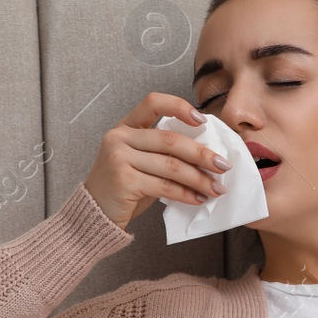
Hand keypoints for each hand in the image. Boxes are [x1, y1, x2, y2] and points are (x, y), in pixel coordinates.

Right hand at [82, 93, 232, 229]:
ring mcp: (119, 158)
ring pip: (171, 166)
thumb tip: (207, 154)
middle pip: (170, 140)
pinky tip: (198, 198)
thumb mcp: (141, 162)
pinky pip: (164, 186)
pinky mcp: (123, 181)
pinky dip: (186, 193)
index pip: (153, 103)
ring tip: (216, 188)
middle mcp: (119, 138)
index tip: (203, 121)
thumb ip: (164, 152)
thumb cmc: (123, 187)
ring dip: (199, 178)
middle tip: (223, 165)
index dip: (180, 107)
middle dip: (202, 154)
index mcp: (125, 127)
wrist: (94, 214)